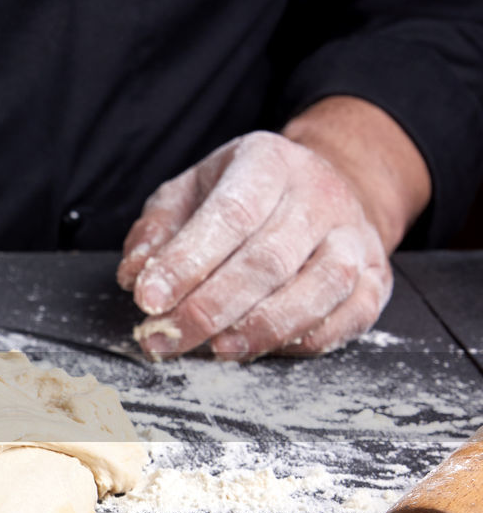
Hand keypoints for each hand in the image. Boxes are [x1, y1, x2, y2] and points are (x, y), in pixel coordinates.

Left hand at [117, 130, 390, 359]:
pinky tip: (262, 349)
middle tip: (165, 338)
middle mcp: (319, 195)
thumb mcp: (191, 191)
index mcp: (268, 162)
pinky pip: (350, 315)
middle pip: (267, 260)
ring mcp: (354, 236)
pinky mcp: (377, 276)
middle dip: (209, 309)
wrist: (324, 187)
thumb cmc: (244, 196)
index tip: (148, 300)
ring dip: (260, 329)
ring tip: (216, 351)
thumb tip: (135, 274)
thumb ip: (158, 228)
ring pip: (318, 289)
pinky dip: (306, 339)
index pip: (229, 216)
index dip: (186, 263)